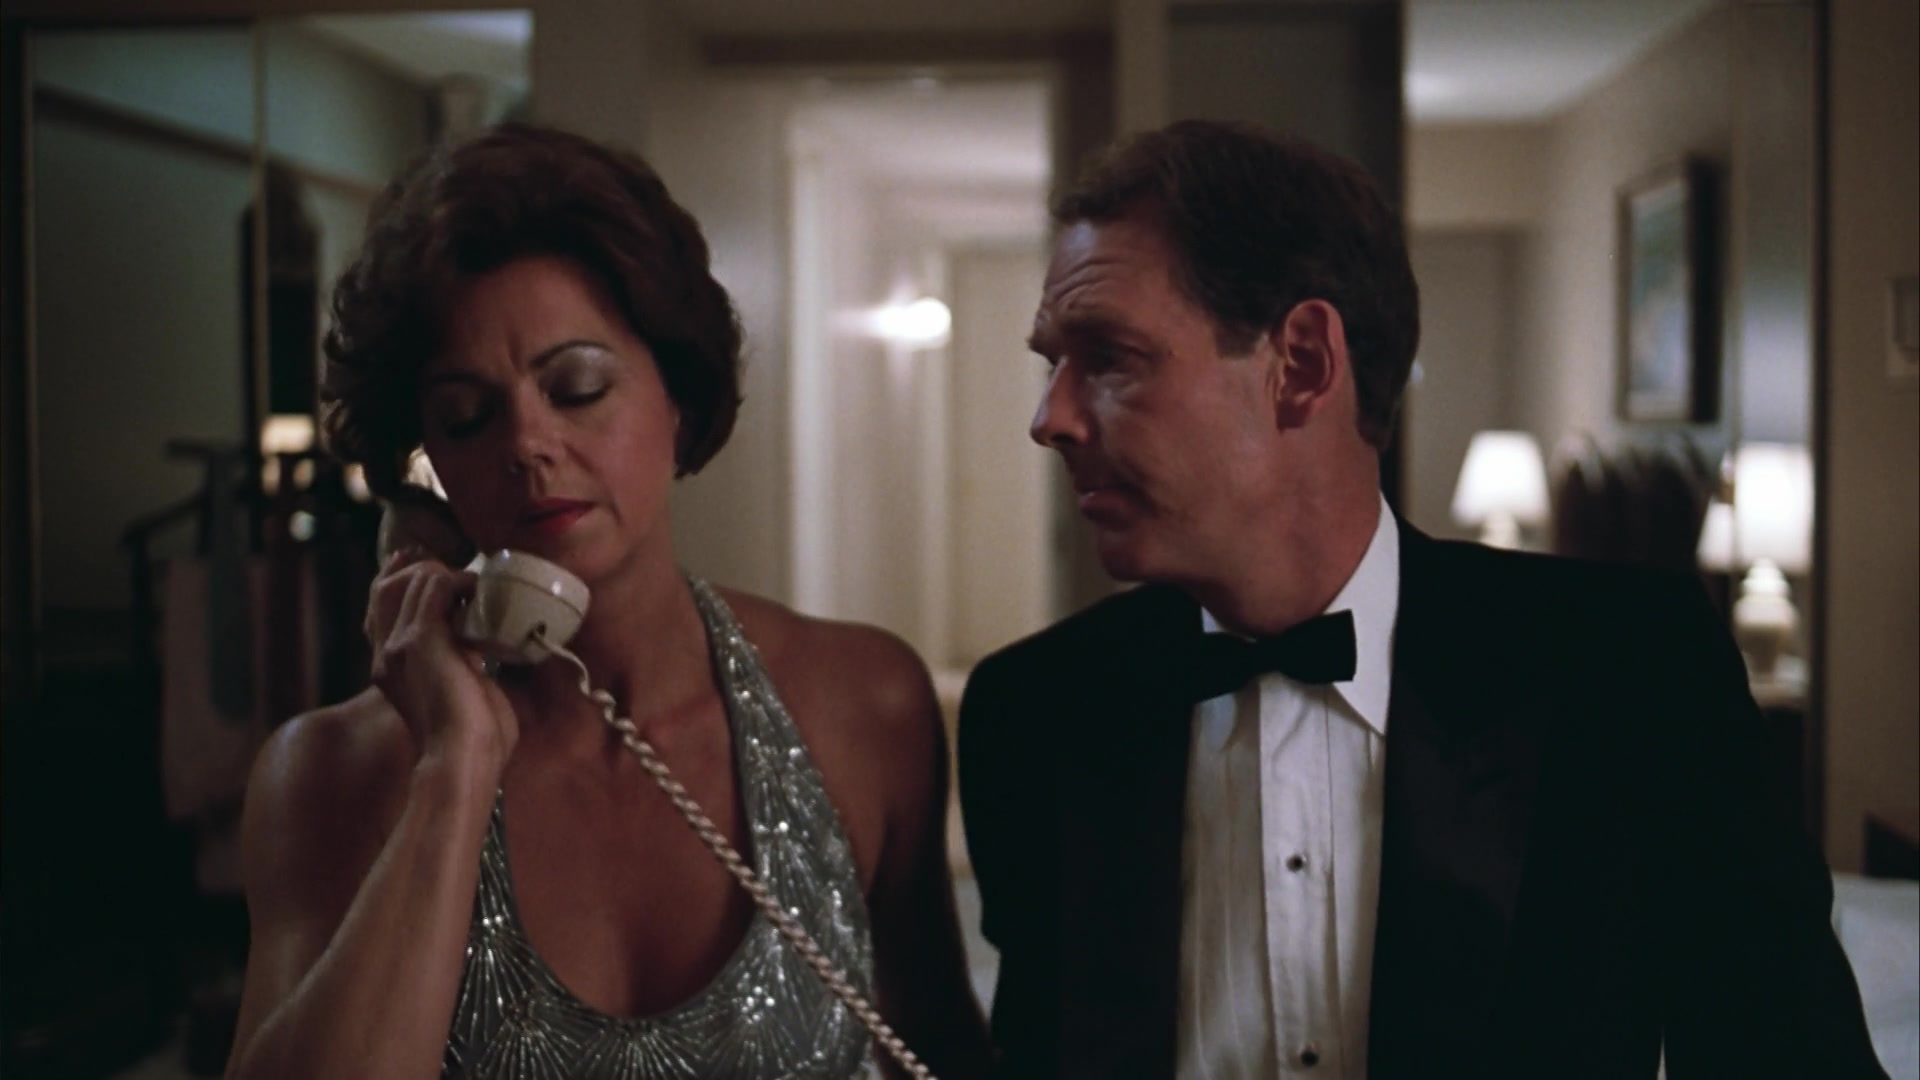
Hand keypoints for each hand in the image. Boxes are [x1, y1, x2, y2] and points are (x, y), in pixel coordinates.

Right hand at [365, 548, 518, 785]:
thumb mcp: (459, 694)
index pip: (378, 607)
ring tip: (476, 590)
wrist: (463, 758)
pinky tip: (479, 593)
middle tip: (465, 582)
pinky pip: (435, 584)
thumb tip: (480, 648)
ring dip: (451, 574)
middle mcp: (385, 654)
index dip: (403, 580)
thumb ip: (459, 666)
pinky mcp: (420, 639)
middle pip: (388, 585)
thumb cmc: (473, 739)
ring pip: (414, 578)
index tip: (435, 569)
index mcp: (389, 670)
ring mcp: (398, 645)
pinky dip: (462, 579)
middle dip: (428, 571)